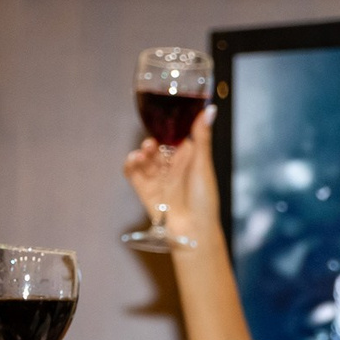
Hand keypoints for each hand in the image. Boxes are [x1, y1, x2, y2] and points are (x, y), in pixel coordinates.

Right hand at [122, 107, 220, 239]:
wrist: (194, 230)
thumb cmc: (204, 200)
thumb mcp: (203, 164)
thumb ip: (202, 137)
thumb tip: (209, 110)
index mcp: (187, 159)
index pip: (173, 137)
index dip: (166, 129)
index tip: (162, 120)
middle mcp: (171, 167)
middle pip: (156, 148)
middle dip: (151, 144)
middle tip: (150, 145)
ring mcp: (158, 180)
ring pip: (144, 161)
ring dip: (141, 155)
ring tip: (142, 155)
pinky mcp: (146, 192)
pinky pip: (134, 176)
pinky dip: (130, 167)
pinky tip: (133, 162)